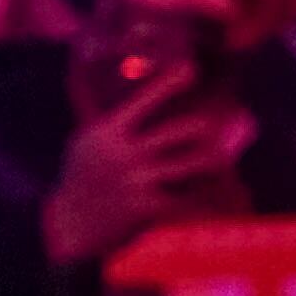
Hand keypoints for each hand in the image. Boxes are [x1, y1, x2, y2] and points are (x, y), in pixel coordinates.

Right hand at [42, 64, 253, 266]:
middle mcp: (125, 153)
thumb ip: (111, 120)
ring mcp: (138, 180)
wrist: (68, 227)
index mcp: (109, 131)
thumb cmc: (81, 180)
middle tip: (226, 126)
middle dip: (209, 129)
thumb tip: (116, 86)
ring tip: (227, 160)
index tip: (192, 69)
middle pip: (183, 130)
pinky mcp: (148, 209)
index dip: (168, 84)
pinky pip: (192, 200)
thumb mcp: (88, 142)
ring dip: (216, 162)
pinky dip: (212, 200)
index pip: (144, 101)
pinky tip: (227, 200)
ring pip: (196, 163)